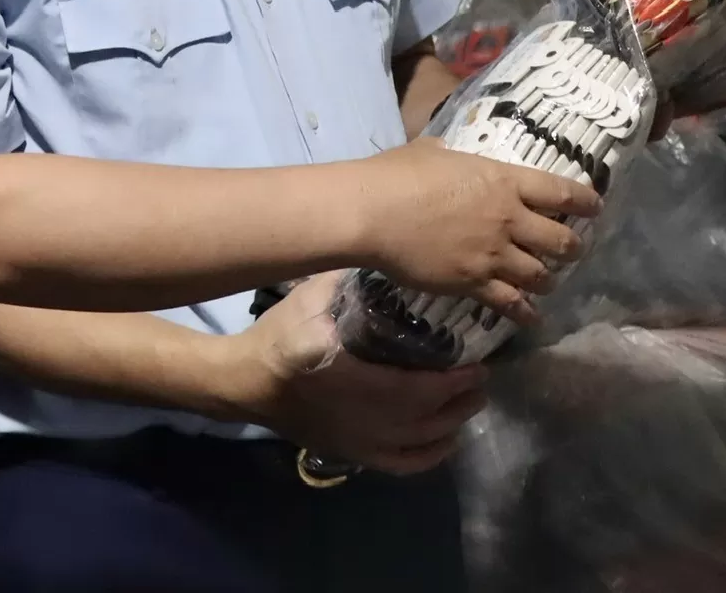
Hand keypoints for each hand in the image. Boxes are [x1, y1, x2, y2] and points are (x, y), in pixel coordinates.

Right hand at [223, 272, 487, 474]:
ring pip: (421, 443)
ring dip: (453, 424)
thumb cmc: (278, 337)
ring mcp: (358, 443)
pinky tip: (445, 438)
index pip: (417, 389)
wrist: (244, 383)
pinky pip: (403, 464)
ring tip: (469, 401)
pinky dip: (431, 454)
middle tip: (481, 377)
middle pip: (428, 419)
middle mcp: (361, 419)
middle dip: (462, 400)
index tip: (478, 363)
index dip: (454, 381)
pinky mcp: (352, 455)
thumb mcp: (309, 299)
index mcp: (352, 380)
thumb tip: (389, 262)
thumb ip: (349, 283)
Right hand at [357, 134, 596, 314]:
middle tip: (573, 250)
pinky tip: (531, 319)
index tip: (595, 207)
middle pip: (560, 240)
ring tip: (547, 282)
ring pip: (541, 275)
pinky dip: (525, 313)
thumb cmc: (397, 174)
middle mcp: (509, 219)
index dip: (583, 201)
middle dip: (572, 248)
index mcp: (503, 181)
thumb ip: (449, 156)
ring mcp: (494, 255)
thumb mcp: (430, 152)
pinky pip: (511, 304)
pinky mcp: (474, 283)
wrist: (374, 213)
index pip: (559, 192)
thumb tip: (444, 154)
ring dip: (548, 280)